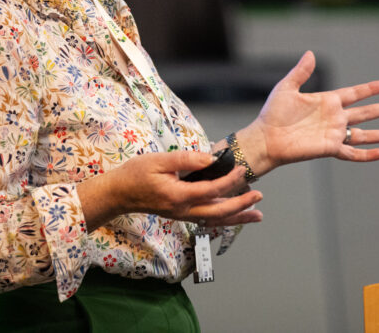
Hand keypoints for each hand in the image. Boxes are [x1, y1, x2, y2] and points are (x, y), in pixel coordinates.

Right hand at [77, 150, 262, 231]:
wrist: (119, 194)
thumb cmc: (136, 174)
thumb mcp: (159, 160)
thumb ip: (186, 159)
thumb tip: (211, 158)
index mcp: (177, 195)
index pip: (210, 190)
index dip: (228, 180)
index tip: (242, 169)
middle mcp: (182, 210)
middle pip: (218, 212)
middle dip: (241, 205)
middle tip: (259, 198)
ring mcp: (182, 215)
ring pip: (215, 220)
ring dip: (237, 217)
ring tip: (257, 215)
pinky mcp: (181, 215)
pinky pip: (207, 219)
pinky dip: (224, 218)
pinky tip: (235, 216)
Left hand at [239, 51, 378, 174]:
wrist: (266, 138)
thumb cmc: (273, 113)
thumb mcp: (287, 88)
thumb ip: (301, 72)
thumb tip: (311, 53)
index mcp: (326, 101)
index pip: (353, 94)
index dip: (369, 90)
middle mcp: (334, 118)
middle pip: (363, 113)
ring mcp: (333, 134)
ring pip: (363, 134)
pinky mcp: (330, 148)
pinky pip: (353, 152)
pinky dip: (368, 154)